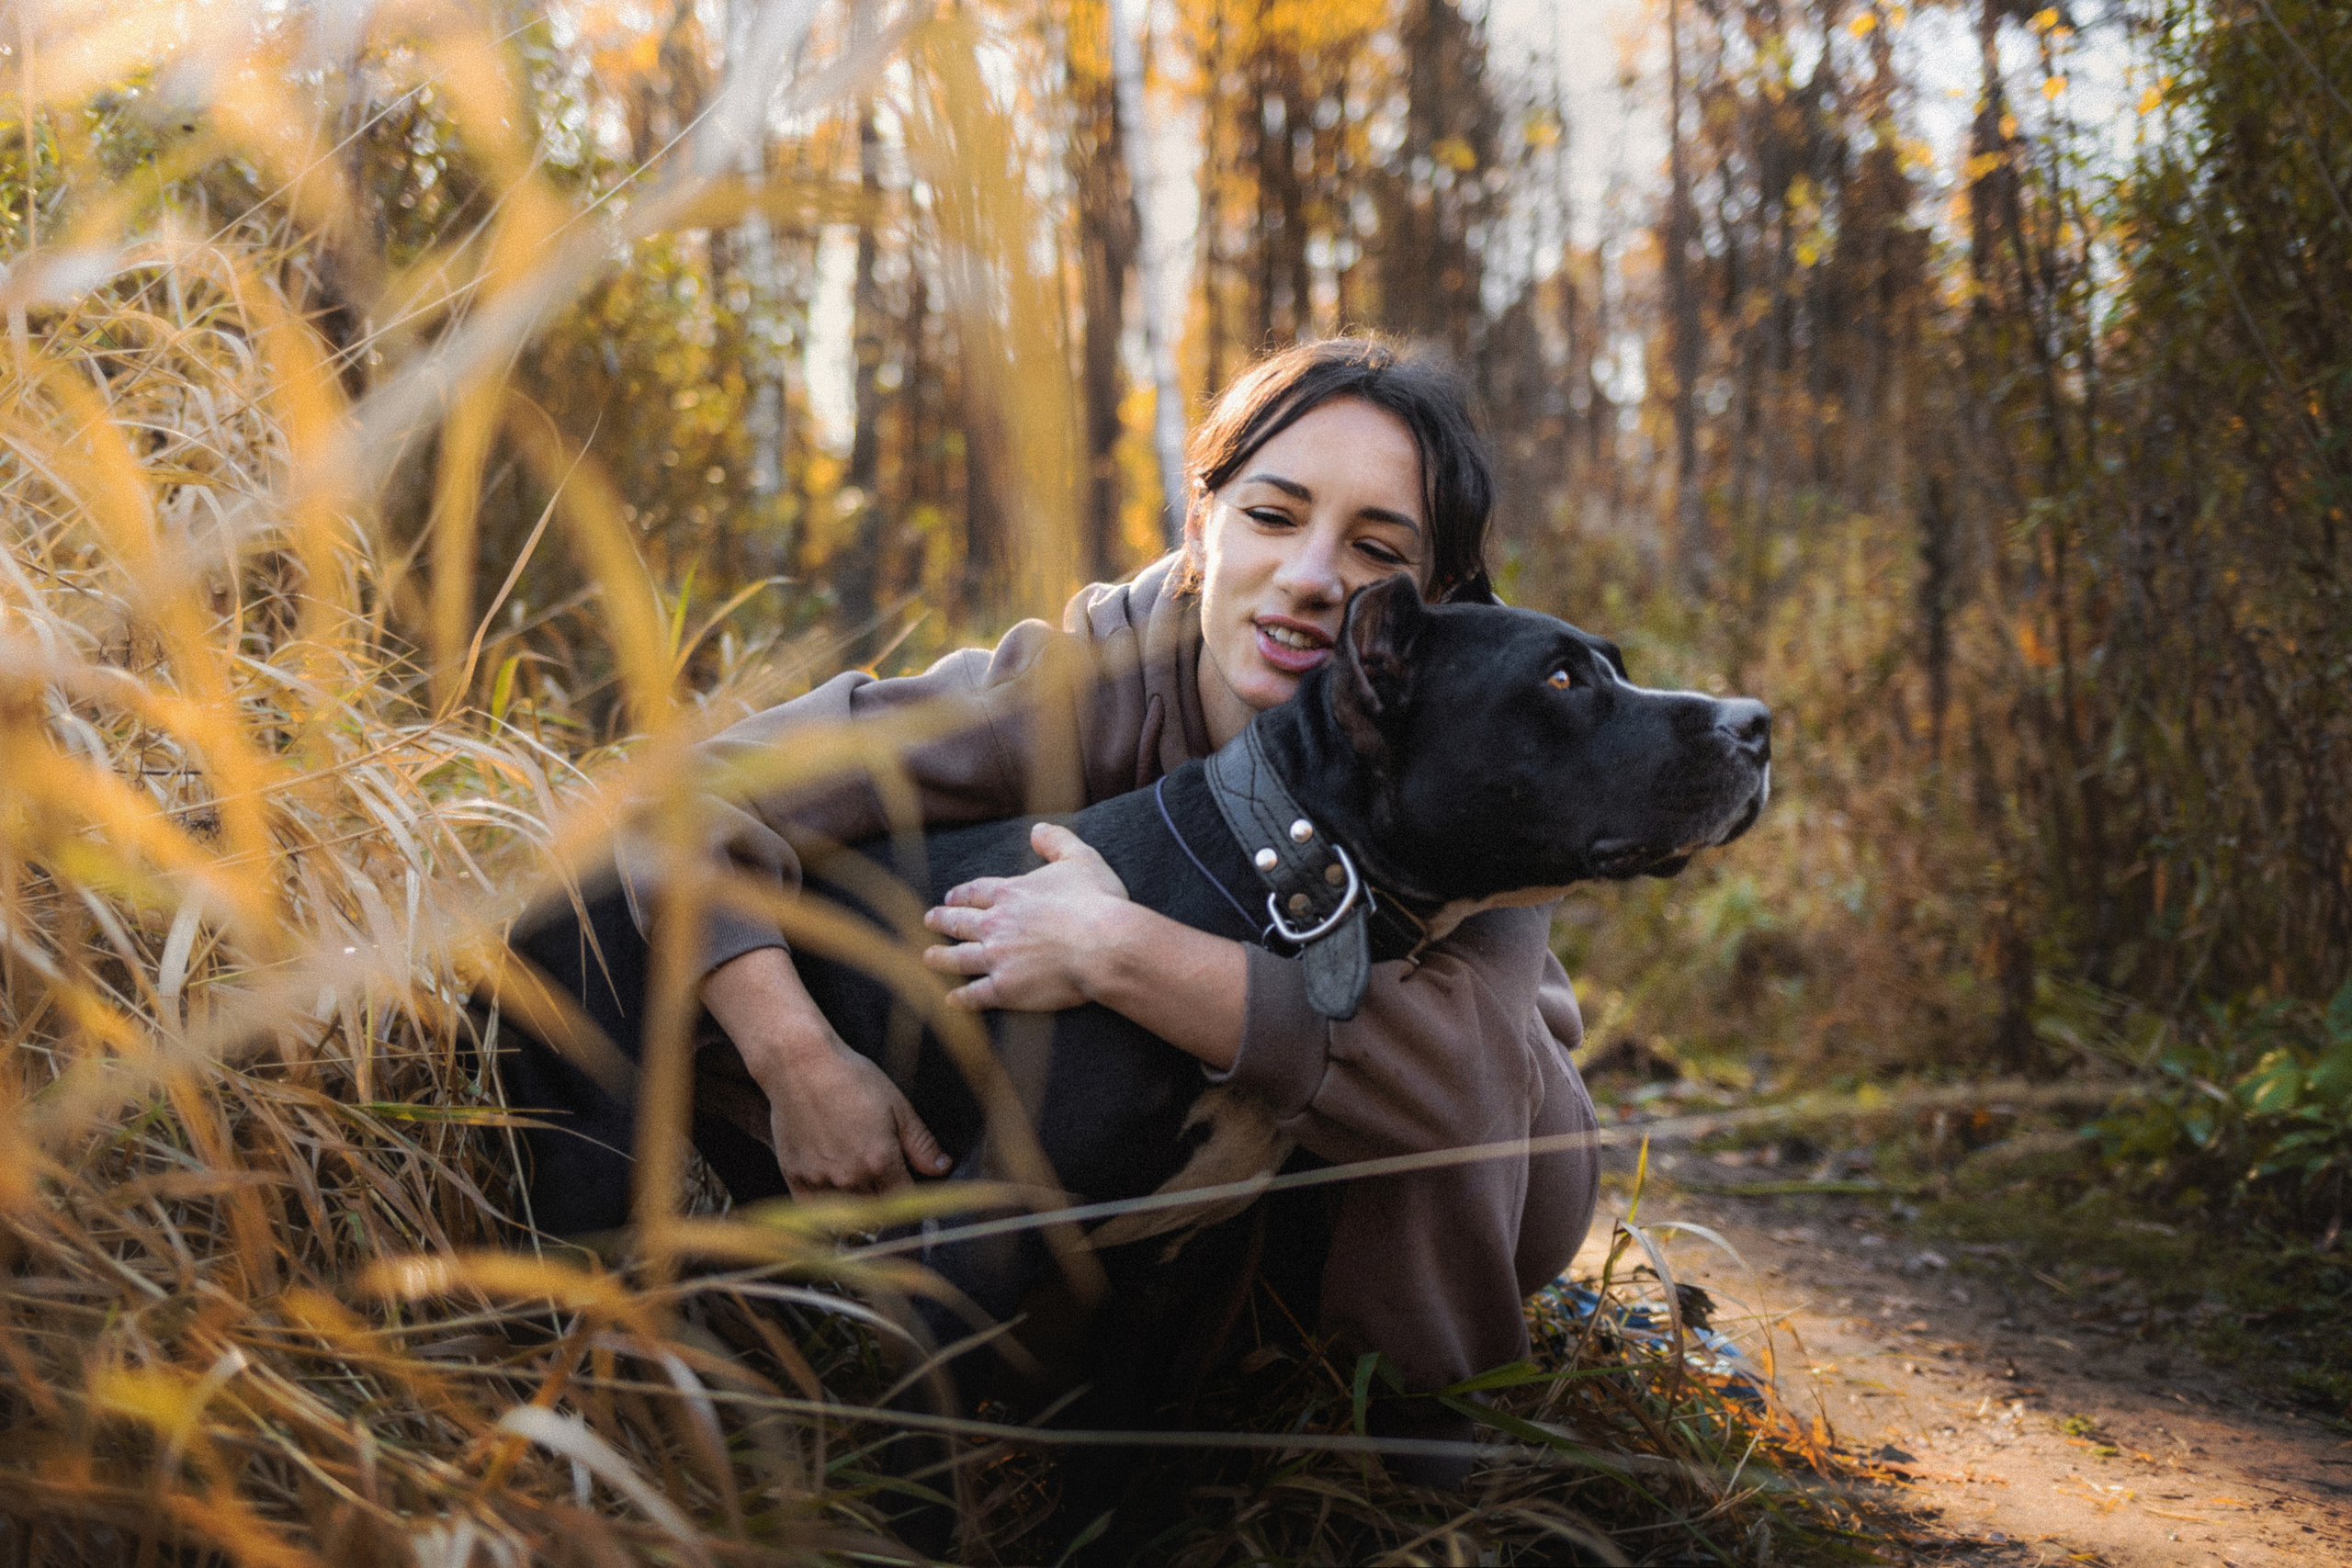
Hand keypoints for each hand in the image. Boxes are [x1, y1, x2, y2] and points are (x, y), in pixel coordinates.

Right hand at [762, 1035, 951, 1198]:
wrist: (800, 1065)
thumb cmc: (850, 1078)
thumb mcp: (897, 1105)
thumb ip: (920, 1143)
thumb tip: (942, 1168)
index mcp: (880, 1162)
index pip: (904, 1202)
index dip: (911, 1199)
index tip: (909, 1190)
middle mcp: (850, 1178)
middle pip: (876, 1213)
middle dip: (885, 1203)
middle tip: (884, 1184)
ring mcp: (820, 1180)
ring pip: (846, 1216)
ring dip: (857, 1207)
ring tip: (860, 1185)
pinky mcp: (794, 1177)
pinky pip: (813, 1210)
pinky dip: (825, 1210)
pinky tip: (833, 1193)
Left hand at [922, 822, 1131, 1010]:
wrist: (1104, 945)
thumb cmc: (1096, 901)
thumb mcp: (1080, 858)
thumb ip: (1056, 841)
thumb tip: (1037, 829)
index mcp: (1011, 893)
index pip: (977, 892)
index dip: (962, 895)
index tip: (950, 898)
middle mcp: (996, 924)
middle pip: (960, 922)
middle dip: (943, 921)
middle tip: (929, 921)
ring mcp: (998, 958)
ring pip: (960, 958)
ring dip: (941, 958)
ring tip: (928, 958)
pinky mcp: (1006, 988)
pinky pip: (975, 994)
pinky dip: (961, 997)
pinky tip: (951, 999)